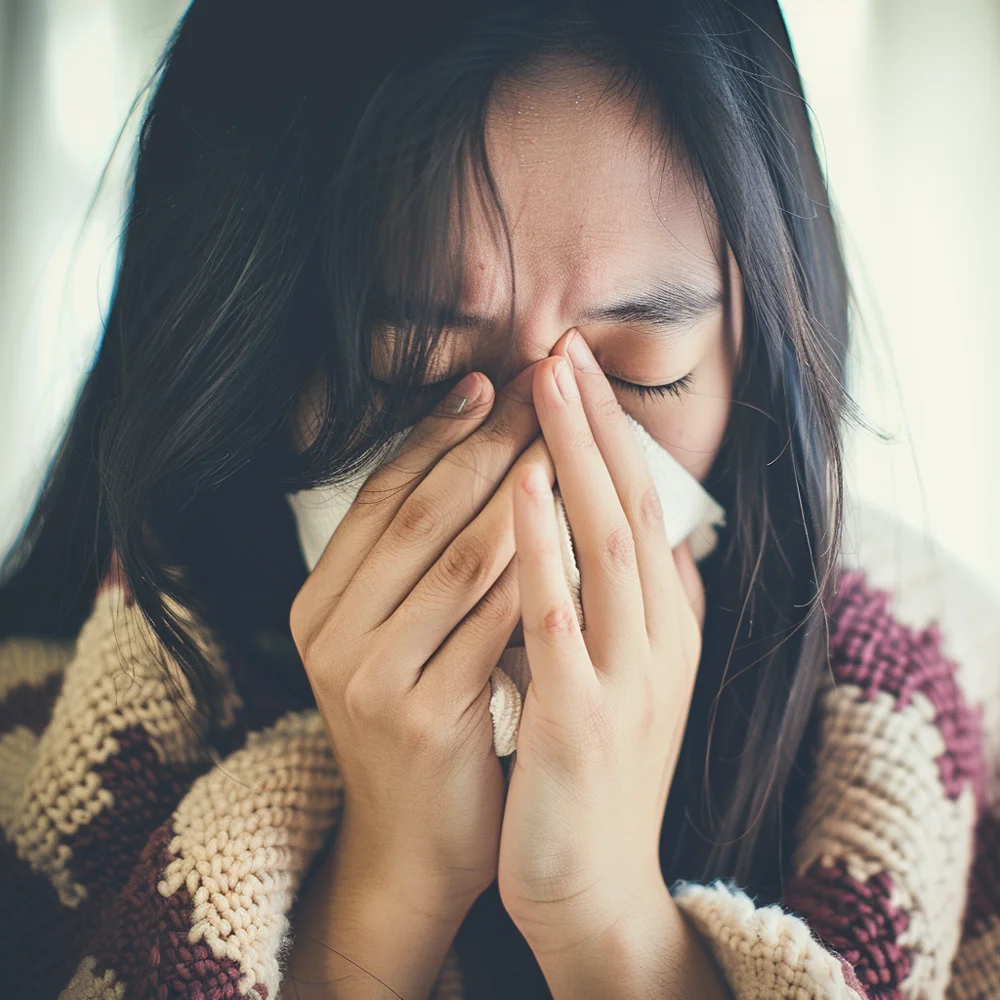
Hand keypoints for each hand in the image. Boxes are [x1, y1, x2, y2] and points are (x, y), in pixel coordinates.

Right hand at [290, 364, 544, 919]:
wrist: (415, 845)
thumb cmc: (421, 726)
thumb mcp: (393, 641)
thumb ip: (416, 567)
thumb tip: (480, 462)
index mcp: (320, 606)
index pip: (381, 496)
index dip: (436, 433)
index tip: (489, 382)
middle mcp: (331, 636)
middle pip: (420, 515)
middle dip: (487, 444)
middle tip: (540, 389)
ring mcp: (371, 679)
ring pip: (459, 559)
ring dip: (520, 492)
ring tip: (566, 438)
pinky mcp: (424, 716)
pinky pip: (493, 624)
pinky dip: (537, 570)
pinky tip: (576, 527)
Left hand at [497, 329, 705, 956]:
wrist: (594, 883)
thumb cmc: (595, 770)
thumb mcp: (628, 674)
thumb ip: (631, 603)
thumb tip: (633, 530)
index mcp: (667, 625)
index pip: (644, 506)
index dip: (610, 434)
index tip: (576, 370)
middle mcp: (661, 639)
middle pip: (632, 505)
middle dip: (594, 422)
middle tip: (561, 346)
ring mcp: (627, 676)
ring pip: (607, 542)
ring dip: (575, 458)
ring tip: (545, 386)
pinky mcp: (583, 716)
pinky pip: (557, 615)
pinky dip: (540, 545)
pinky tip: (519, 488)